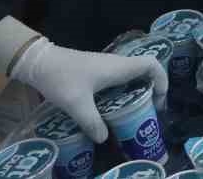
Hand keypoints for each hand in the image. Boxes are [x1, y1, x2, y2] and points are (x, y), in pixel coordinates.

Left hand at [14, 38, 167, 142]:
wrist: (40, 63)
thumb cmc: (62, 78)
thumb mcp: (76, 104)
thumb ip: (92, 122)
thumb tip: (104, 139)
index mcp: (119, 68)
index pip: (152, 64)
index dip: (162, 80)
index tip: (159, 100)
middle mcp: (117, 64)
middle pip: (144, 72)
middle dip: (150, 91)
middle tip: (147, 112)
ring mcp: (106, 66)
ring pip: (131, 76)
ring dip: (136, 92)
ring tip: (131, 113)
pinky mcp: (96, 71)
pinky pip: (118, 80)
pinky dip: (122, 92)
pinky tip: (110, 108)